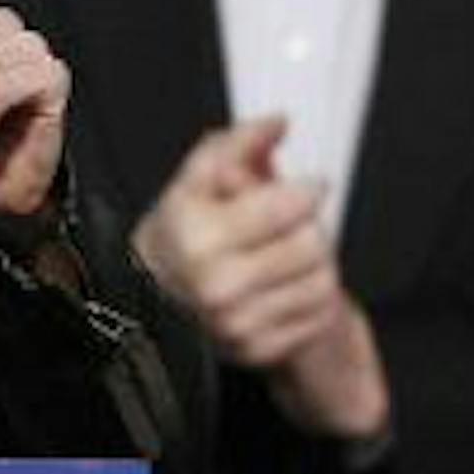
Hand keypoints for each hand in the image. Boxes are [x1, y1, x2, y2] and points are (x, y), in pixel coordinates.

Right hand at [133, 116, 387, 439]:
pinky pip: (317, 316)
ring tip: (287, 255)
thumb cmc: (179, 234)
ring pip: (322, 282)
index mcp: (197, 237)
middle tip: (293, 223)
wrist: (151, 299)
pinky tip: (284, 286)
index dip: (308, 190)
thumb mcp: (196, 180)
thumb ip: (236, 144)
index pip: (286, 207)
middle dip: (309, 227)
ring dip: (315, 263)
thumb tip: (279, 122)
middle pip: (312, 245)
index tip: (310, 185)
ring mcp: (237, 325)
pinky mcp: (256, 351)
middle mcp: (216, 286)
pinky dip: (311, 298)